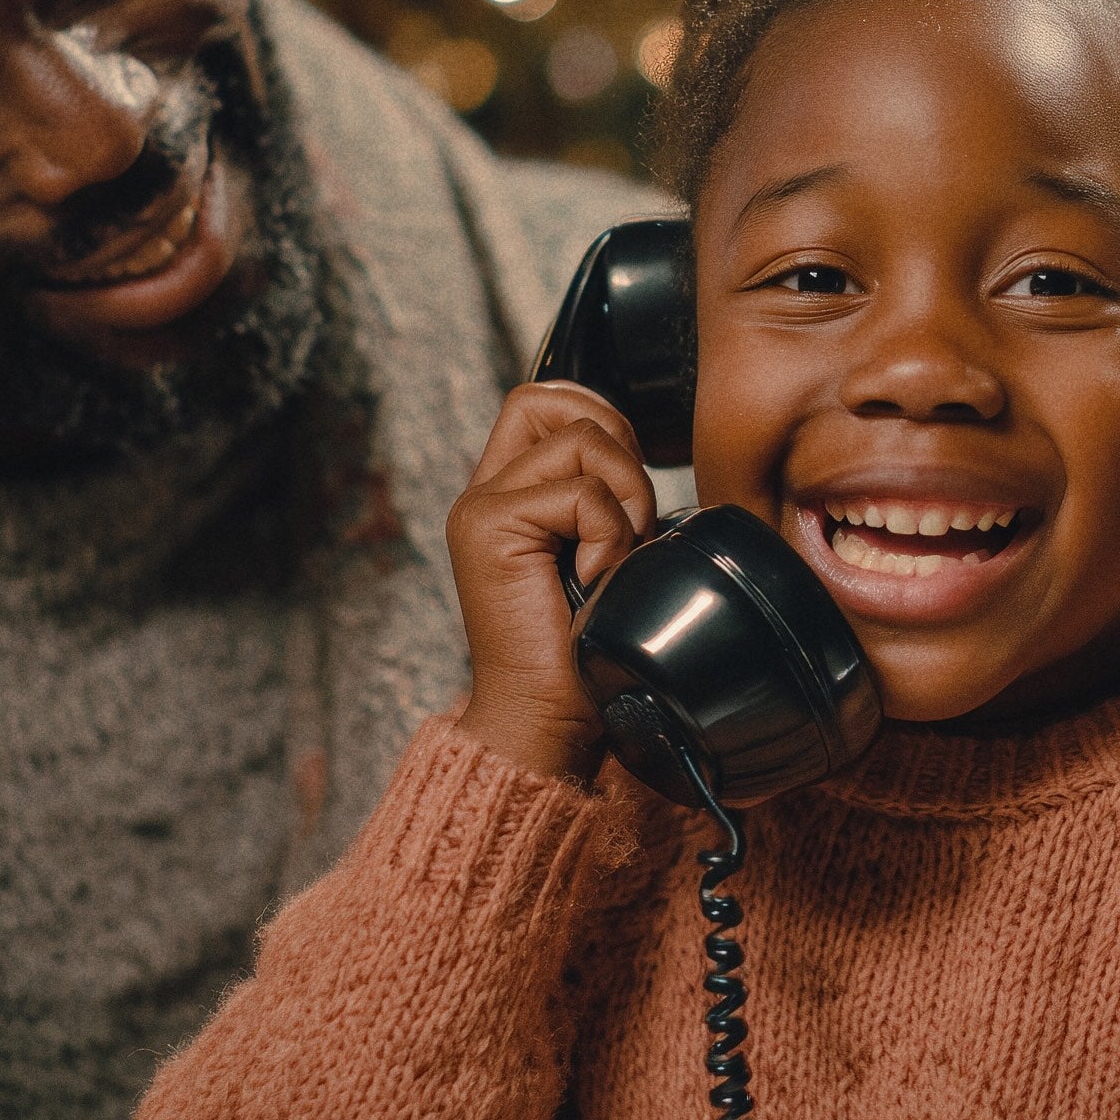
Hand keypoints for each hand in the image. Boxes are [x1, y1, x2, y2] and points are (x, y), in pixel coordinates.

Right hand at [446, 381, 656, 781]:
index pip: (546, 401)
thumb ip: (602, 500)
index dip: (601, 422)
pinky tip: (596, 580)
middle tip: (625, 518)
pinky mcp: (488, 526)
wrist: (547, 721)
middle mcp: (484, 492)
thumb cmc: (585, 652)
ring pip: (580, 437)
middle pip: (552, 398)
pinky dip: (610, 535)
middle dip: (614, 443)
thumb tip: (638, 454)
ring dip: (623, 497)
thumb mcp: (603, 556)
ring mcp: (481, 506)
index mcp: (508, 495)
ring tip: (613, 557)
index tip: (625, 494)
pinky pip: (581, 493)